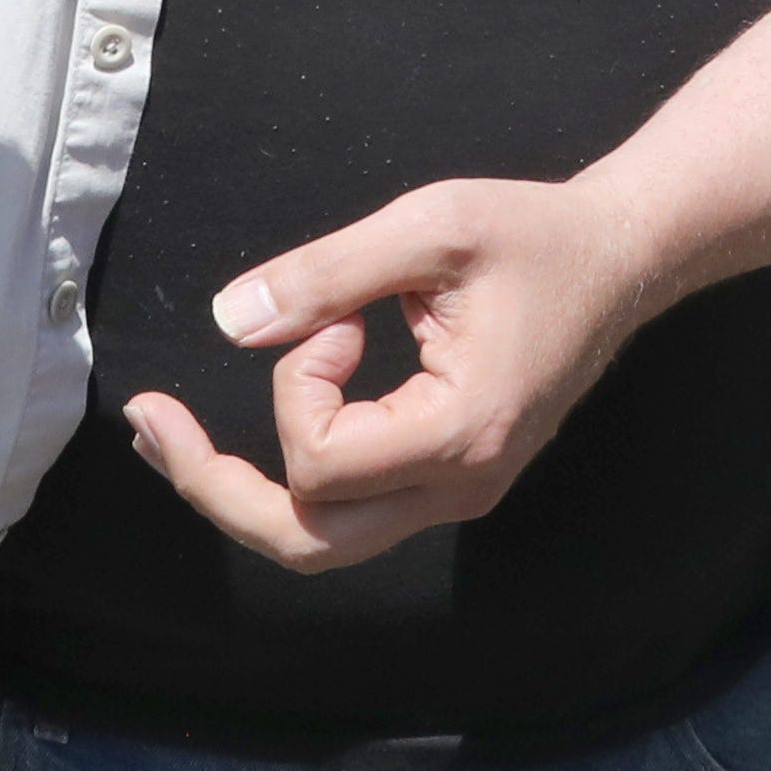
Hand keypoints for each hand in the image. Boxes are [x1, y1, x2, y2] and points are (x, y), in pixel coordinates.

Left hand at [121, 176, 679, 574]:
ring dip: (242, 489)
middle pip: (307, 543)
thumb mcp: (430, 226)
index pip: (323, 464)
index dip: (298, 385)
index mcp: (462, 433)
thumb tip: (229, 322)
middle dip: (214, 487)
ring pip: (323, 541)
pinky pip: (351, 508)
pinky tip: (261, 416)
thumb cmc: (534, 235)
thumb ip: (326, 273)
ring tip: (171, 433)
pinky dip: (293, 470)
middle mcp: (460, 487)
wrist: (622, 259)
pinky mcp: (449, 479)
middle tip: (148, 424)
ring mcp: (457, 494)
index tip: (342, 316)